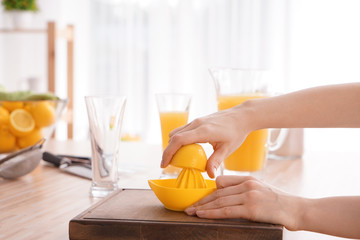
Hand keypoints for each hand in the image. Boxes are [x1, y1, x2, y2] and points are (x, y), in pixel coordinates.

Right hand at [161, 106, 251, 177]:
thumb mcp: (227, 149)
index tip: (164, 165)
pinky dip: (178, 140)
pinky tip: (182, 150)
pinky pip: (182, 130)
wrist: (241, 116)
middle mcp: (197, 124)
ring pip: (176, 132)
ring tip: (173, 159)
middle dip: (167, 151)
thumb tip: (210, 175)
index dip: (168, 152)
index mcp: (203, 131)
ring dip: (171, 145)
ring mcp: (196, 121)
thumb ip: (216, 161)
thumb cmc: (236, 132)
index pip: (178, 140)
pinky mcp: (197, 121)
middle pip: (173, 137)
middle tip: (166, 165)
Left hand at [184, 175, 301, 230]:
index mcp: (247, 179)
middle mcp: (246, 185)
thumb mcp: (261, 189)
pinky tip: (202, 215)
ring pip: (219, 201)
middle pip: (217, 192)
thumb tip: (225, 194)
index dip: (208, 192)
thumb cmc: (279, 202)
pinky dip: (212, 213)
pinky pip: (227, 211)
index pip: (221, 183)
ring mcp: (249, 196)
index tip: (199, 199)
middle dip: (202, 200)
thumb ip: (244, 189)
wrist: (297, 210)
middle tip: (189, 206)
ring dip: (203, 207)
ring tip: (191, 212)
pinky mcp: (252, 208)